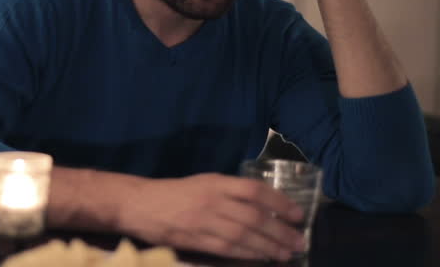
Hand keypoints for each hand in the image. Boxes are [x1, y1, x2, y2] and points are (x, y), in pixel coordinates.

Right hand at [115, 173, 305, 260]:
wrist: (140, 204)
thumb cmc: (174, 193)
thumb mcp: (203, 183)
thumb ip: (229, 192)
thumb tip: (264, 207)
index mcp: (215, 182)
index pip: (254, 190)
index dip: (280, 202)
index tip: (298, 214)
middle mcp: (211, 199)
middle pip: (254, 216)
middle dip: (280, 231)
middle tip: (299, 242)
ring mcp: (203, 220)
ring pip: (244, 235)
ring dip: (269, 246)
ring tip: (287, 253)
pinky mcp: (195, 239)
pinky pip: (227, 248)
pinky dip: (248, 254)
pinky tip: (262, 257)